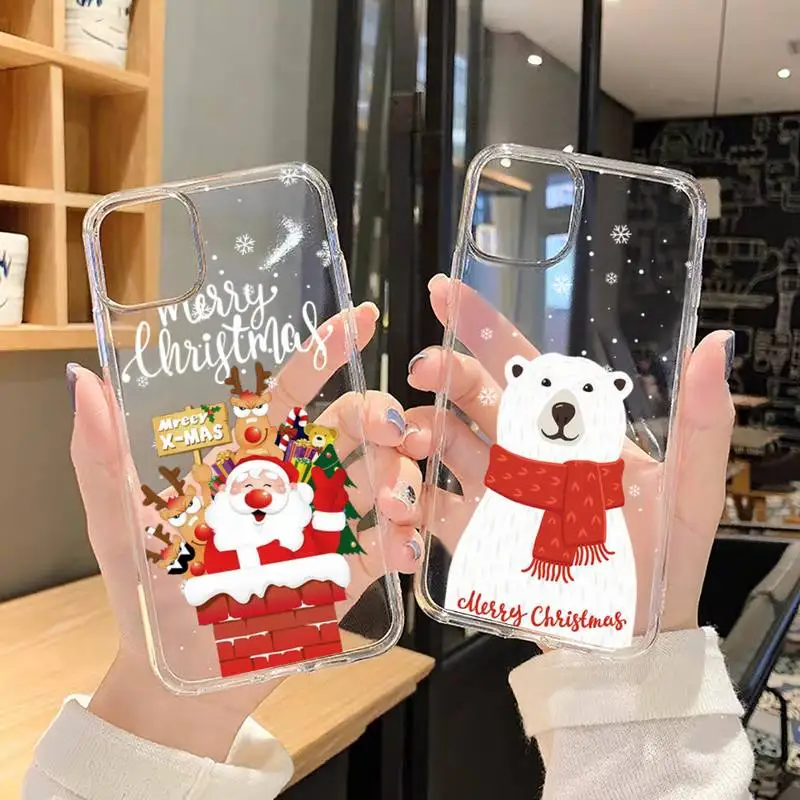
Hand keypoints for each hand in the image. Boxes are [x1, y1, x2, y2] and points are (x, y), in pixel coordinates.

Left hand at [69, 301, 421, 760]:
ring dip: (403, 476)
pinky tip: (401, 545)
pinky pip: (389, 545)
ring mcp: (325, 525)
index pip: (292, 391)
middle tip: (393, 432)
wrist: (180, 679)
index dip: (325, 352)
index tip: (361, 320)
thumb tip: (85, 383)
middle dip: (382, 417)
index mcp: (248, 458)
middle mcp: (294, 481)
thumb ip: (101, 458)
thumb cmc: (145, 595)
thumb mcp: (118, 525)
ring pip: (384, 476)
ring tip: (395, 503)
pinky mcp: (347, 572)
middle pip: (355, 426)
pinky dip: (405, 539)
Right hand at [402, 276, 732, 635]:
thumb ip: (702, 422)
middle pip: (473, 399)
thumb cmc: (668, 558)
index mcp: (568, 430)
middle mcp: (525, 452)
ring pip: (441, 445)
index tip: (444, 293)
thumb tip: (714, 346)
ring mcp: (494, 491)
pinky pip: (429, 510)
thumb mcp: (691, 490)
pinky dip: (408, 503)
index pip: (522, 368)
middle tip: (425, 369)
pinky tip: (401, 502)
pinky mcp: (472, 535)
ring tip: (408, 436)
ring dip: (419, 433)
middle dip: (446, 376)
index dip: (482, 328)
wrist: (634, 636)